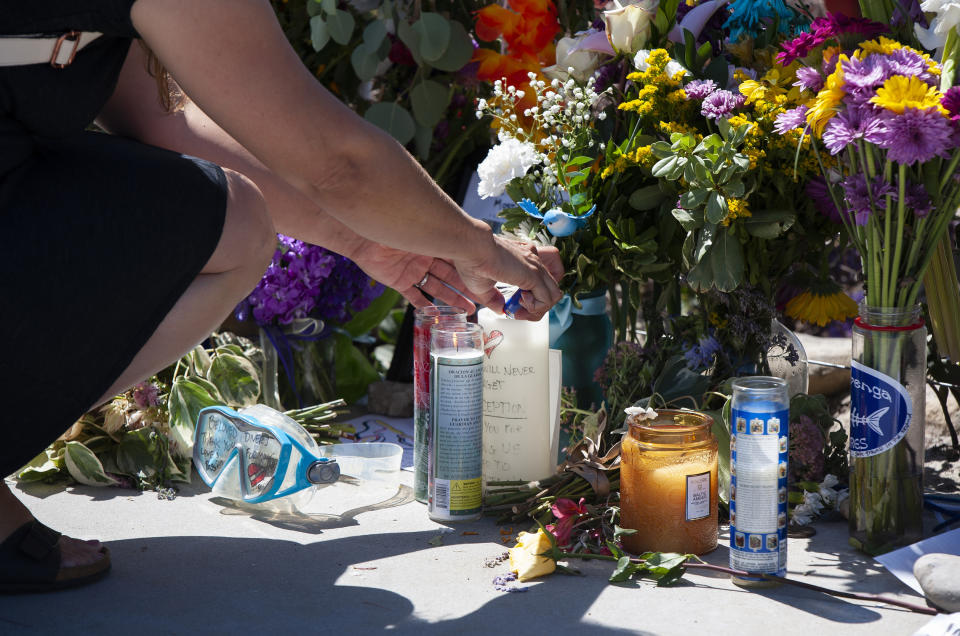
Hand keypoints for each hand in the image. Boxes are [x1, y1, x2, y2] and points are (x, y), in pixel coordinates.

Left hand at [348, 240, 477, 311]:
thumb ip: (450, 237)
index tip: (487, 283)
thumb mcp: (431, 233)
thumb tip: (477, 237)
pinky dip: (424, 306)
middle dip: (466, 290)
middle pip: (450, 276)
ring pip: (436, 287)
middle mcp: (425, 254)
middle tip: (482, 303)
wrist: (364, 233)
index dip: (472, 272)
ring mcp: (412, 268)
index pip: (459, 259)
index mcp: (435, 239)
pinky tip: (436, 316)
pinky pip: (413, 296)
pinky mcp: (397, 280)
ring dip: (451, 300)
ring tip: (467, 312)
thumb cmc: (399, 225)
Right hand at [453, 235, 563, 320]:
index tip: (514, 306)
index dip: (531, 301)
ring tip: (520, 308)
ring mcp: (536, 268)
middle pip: (550, 292)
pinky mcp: (534, 274)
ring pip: (553, 296)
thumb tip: (501, 310)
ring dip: (538, 309)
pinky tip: (520, 303)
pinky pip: (547, 299)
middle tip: (518, 312)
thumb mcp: (483, 287)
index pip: (541, 285)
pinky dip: (535, 307)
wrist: (471, 248)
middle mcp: (533, 263)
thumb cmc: (472, 262)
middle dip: (536, 309)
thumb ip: (495, 299)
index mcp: (523, 262)